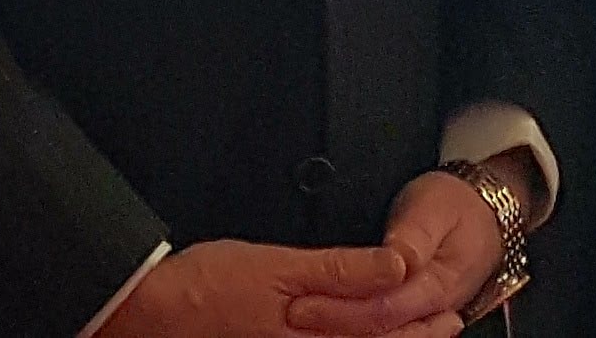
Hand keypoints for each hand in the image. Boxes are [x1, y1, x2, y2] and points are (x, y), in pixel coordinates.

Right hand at [103, 237, 417, 337]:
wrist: (147, 315)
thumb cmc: (205, 289)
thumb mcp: (277, 266)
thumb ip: (340, 270)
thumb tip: (396, 264)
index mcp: (317, 334)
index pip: (384, 328)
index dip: (421, 320)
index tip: (448, 310)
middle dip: (414, 337)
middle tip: (448, 325)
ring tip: (417, 333)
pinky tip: (354, 335)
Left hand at [280, 172, 509, 336]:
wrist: (485, 214)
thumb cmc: (455, 207)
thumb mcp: (433, 209)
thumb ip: (413, 237)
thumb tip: (396, 260)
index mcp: (437, 284)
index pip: (384, 309)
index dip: (340, 309)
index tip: (301, 303)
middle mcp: (432, 308)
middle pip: (380, 330)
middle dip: (334, 325)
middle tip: (290, 315)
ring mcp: (425, 314)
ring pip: (384, 335)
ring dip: (343, 330)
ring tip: (303, 321)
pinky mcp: (415, 312)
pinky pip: (387, 329)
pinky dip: (357, 328)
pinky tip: (329, 324)